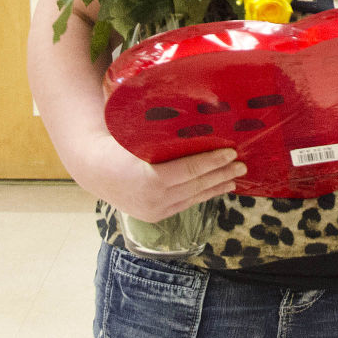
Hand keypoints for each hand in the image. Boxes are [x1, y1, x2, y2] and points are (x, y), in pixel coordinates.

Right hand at [86, 135, 244, 221]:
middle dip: (221, 174)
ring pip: (193, 197)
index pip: (189, 170)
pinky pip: (186, 204)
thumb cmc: (117, 146)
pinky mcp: (156, 216)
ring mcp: (155, 210)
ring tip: (235, 177)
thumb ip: (163, 137)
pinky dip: (203, 195)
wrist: (95, 169)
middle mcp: (154, 199)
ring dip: (217, 186)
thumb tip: (196, 121)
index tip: (231, 152)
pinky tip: (217, 188)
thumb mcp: (139, 139)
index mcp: (149, 179)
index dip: (213, 161)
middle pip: (196, 185)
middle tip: (242, 164)